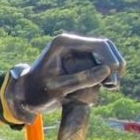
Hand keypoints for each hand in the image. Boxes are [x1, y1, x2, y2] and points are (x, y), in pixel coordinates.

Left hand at [5, 33, 124, 121]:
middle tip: (113, 87)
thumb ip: (81, 79)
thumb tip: (106, 71)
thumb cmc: (37, 92)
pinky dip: (104, 74)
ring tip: (109, 88)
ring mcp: (76, 51)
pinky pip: (99, 64)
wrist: (25, 96)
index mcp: (64, 43)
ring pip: (104, 56)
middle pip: (105, 47)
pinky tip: (104, 87)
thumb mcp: (58, 88)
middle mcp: (72, 43)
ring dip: (110, 71)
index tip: (113, 81)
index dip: (111, 60)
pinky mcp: (79, 60)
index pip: (99, 45)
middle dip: (113, 65)